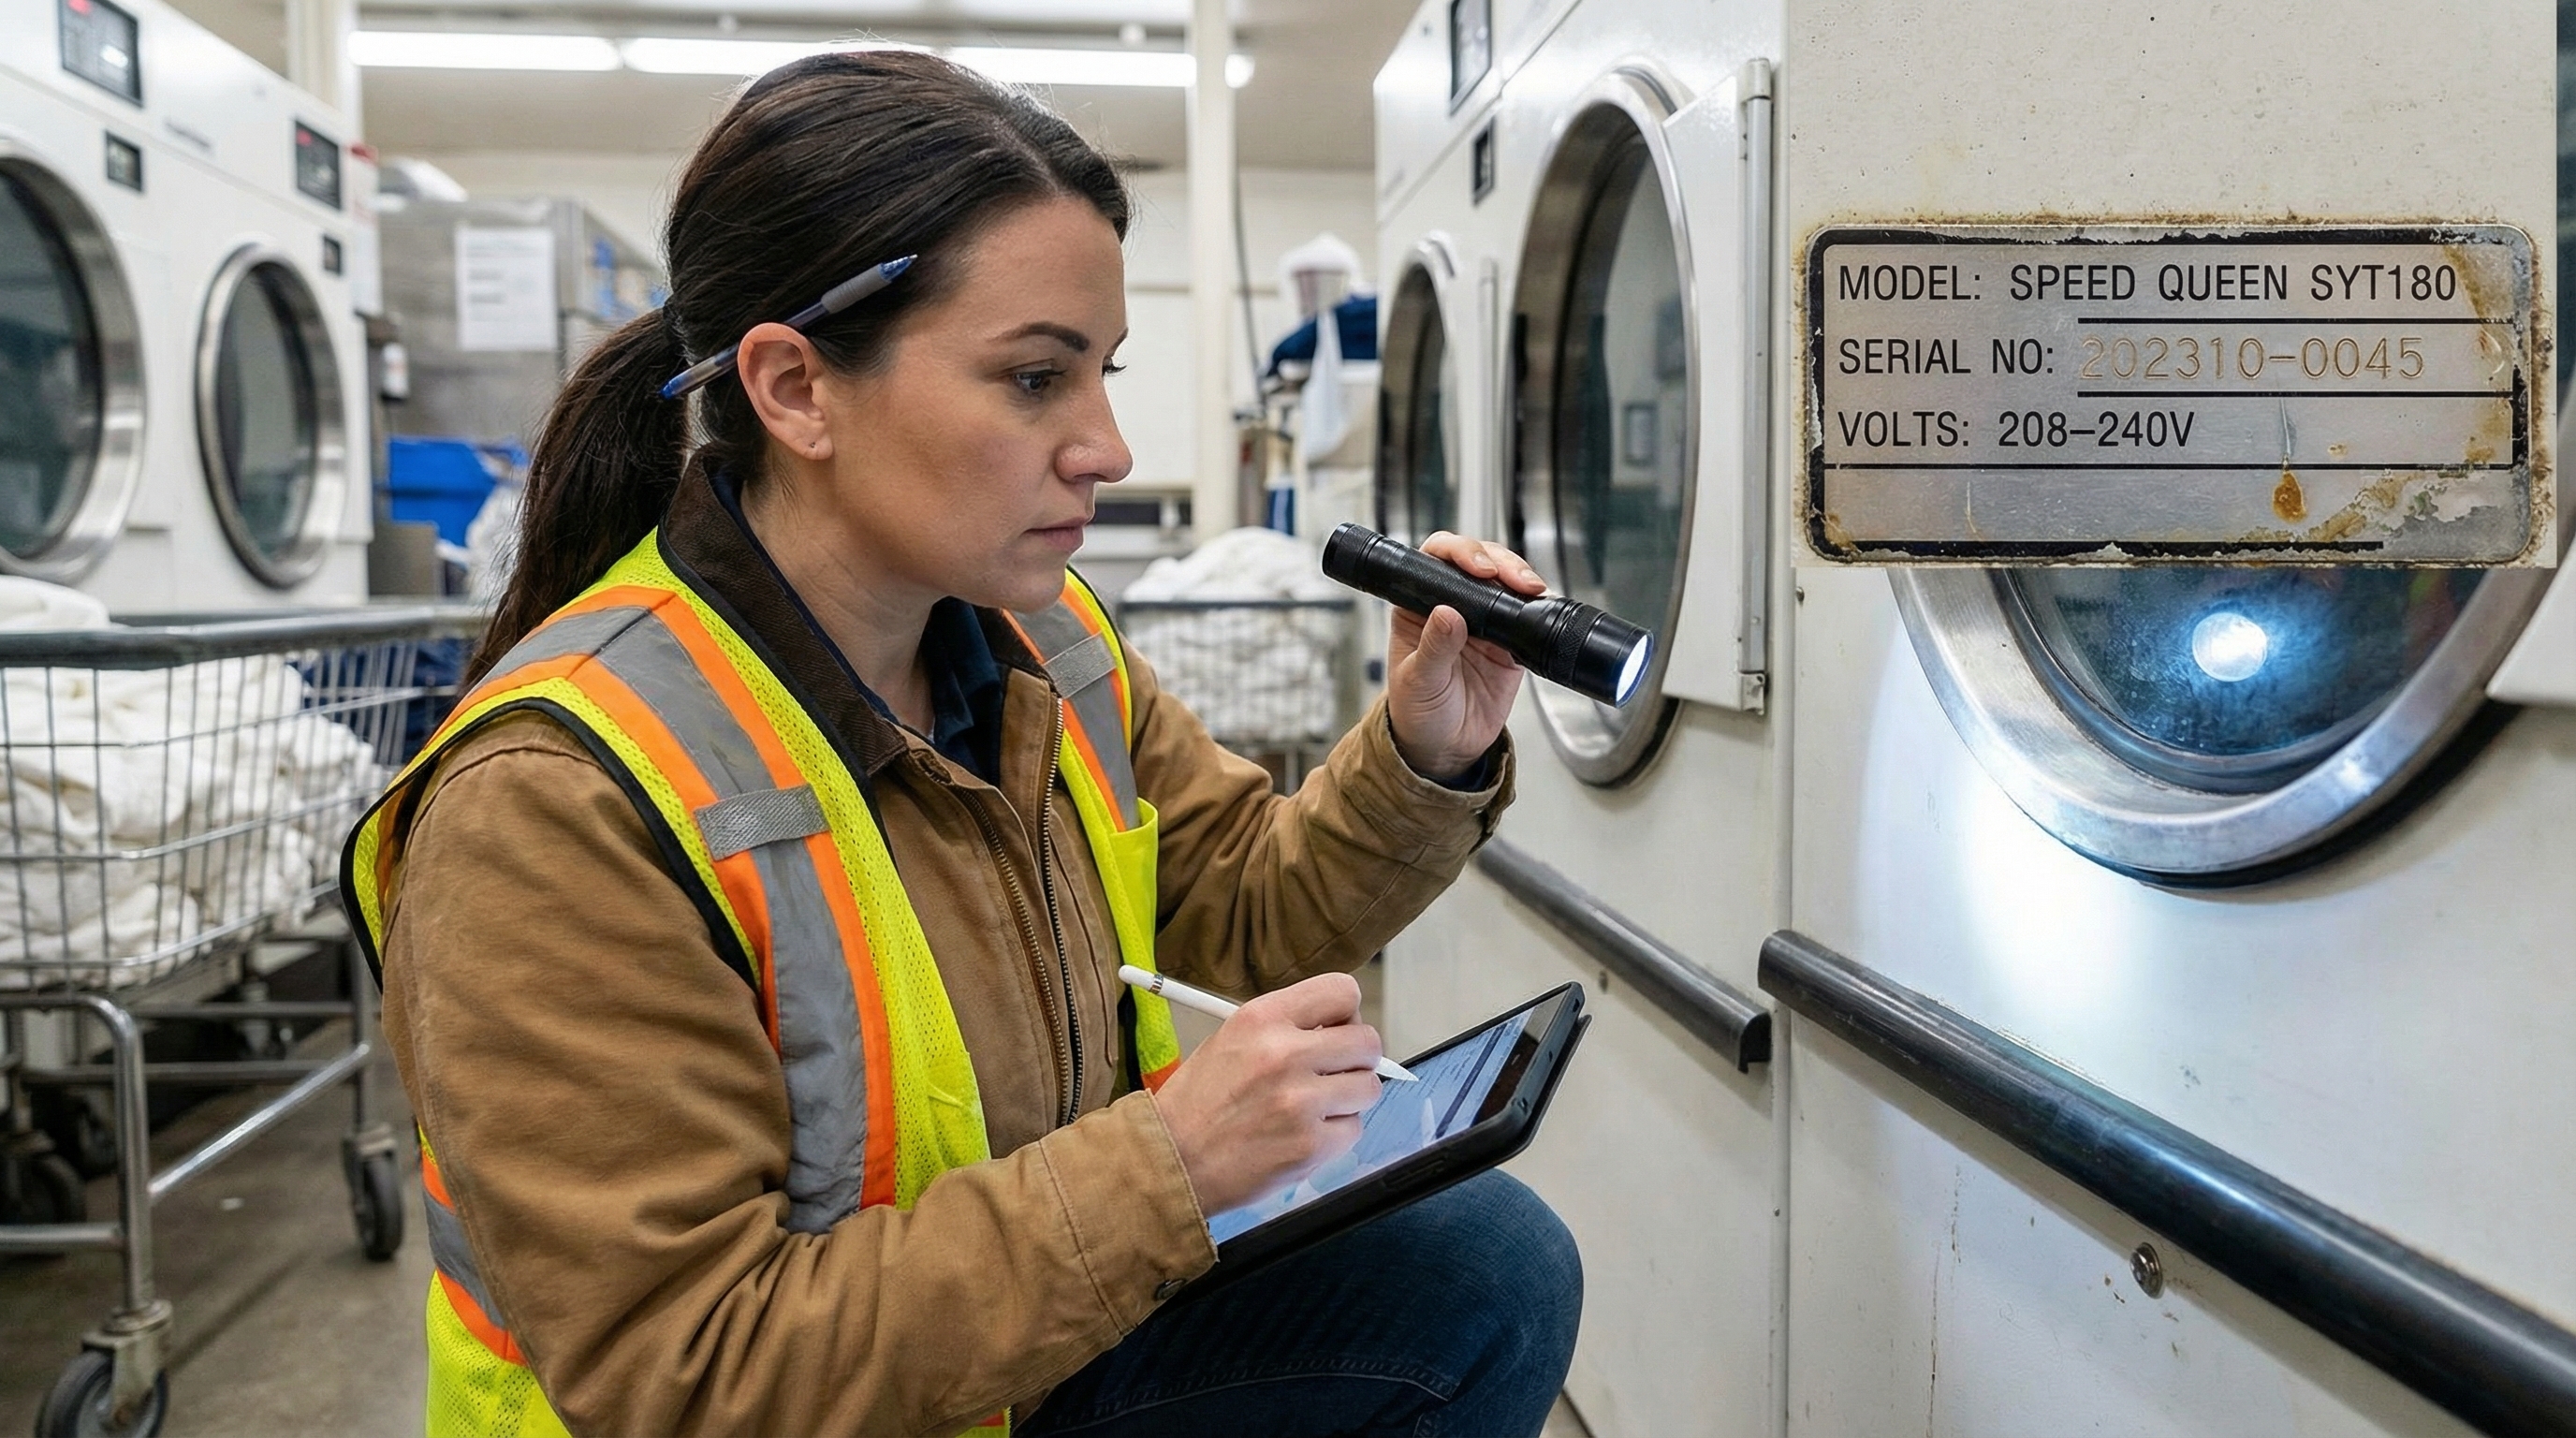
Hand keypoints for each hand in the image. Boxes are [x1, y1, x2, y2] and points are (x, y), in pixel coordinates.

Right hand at [1151, 973, 1385, 1213]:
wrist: (1172, 1159)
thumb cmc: (1199, 1101)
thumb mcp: (1231, 1039)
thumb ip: (1287, 1028)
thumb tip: (1342, 1030)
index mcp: (1263, 1018)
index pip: (1343, 992)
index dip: (1348, 1013)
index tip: (1338, 1030)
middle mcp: (1285, 1054)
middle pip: (1368, 1042)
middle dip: (1357, 1059)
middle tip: (1333, 1073)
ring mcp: (1300, 1102)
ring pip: (1368, 1088)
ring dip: (1348, 1099)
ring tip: (1313, 1108)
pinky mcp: (1310, 1146)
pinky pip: (1353, 1129)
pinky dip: (1335, 1134)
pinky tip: (1302, 1135)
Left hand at [1384, 532, 1537, 779]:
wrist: (1445, 748)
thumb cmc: (1417, 712)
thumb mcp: (1418, 682)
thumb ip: (1433, 648)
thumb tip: (1447, 613)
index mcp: (1417, 605)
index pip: (1435, 560)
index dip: (1459, 553)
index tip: (1478, 569)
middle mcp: (1452, 604)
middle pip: (1478, 562)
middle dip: (1499, 561)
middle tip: (1514, 579)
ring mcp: (1483, 621)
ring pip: (1506, 582)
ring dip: (1521, 579)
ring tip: (1532, 591)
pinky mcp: (1510, 642)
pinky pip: (1528, 615)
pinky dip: (1539, 609)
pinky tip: (1542, 610)